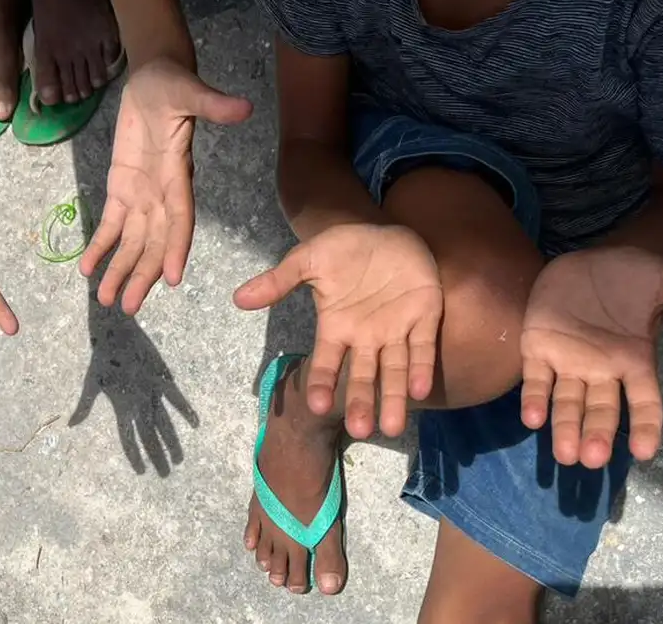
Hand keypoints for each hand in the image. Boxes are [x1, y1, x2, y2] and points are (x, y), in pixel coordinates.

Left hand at [80, 57, 251, 314]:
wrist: (156, 76)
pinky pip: (110, 223)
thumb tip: (244, 107)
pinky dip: (100, 246)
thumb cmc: (174, 82)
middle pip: (154, 242)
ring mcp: (141, 193)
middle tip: (127, 307)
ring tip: (107, 300)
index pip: (180, 218)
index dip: (176, 248)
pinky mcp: (121, 187)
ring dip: (120, 270)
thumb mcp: (190, 89)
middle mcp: (162, 194)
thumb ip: (213, 103)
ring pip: (132, 241)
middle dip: (142, 274)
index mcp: (179, 176)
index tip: (171, 279)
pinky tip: (86, 269)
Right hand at [233, 223, 442, 437]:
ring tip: (393, 428)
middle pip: (363, 376)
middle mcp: (366, 338)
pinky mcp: (425, 318)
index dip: (323, 383)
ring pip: (394, 370)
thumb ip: (278, 281)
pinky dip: (422, 367)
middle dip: (361, 402)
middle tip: (361, 430)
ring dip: (394, 398)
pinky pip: (422, 347)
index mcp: (336, 328)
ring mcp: (396, 330)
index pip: (327, 363)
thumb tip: (237, 299)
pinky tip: (420, 389)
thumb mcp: (307, 260)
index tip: (318, 406)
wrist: (383, 231)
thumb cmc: (343, 248)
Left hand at [521, 246, 662, 467]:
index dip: (644, 426)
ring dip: (565, 427)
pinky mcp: (537, 348)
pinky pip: (536, 378)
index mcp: (634, 360)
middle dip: (597, 434)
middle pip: (601, 409)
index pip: (644, 402)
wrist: (586, 258)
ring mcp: (568, 361)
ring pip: (567, 402)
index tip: (643, 452)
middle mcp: (600, 369)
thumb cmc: (628, 274)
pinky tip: (532, 418)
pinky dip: (534, 399)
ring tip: (564, 454)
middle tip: (593, 459)